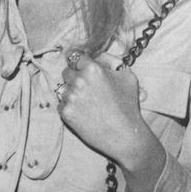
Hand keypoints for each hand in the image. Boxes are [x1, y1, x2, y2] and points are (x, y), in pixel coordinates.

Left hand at [56, 49, 157, 168]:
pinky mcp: (65, 112)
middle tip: (88, 88)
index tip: (80, 66)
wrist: (124, 135)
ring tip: (87, 103)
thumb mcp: (128, 76)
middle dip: (75, 77)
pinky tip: (83, 113)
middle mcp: (79, 80)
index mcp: (93, 69)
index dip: (78, 62)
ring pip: (62, 88)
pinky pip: (61, 103)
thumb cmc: (129, 105)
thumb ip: (111, 61)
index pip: (74, 56)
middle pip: (66, 72)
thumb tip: (98, 56)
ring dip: (71, 92)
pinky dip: (69, 107)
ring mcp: (70, 96)